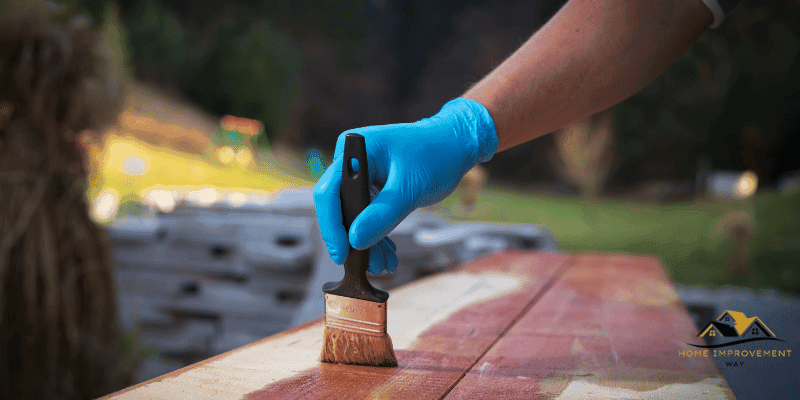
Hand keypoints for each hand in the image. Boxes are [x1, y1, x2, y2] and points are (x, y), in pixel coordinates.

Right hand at [313, 98, 497, 274]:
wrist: (456, 145)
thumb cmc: (436, 155)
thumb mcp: (410, 189)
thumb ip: (382, 215)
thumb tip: (355, 241)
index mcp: (355, 151)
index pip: (329, 192)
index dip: (332, 226)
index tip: (342, 254)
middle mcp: (352, 161)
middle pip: (339, 207)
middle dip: (353, 239)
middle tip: (368, 266)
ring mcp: (362, 174)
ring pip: (353, 216)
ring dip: (367, 242)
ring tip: (383, 264)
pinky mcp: (372, 186)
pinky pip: (367, 214)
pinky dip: (377, 234)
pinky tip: (387, 253)